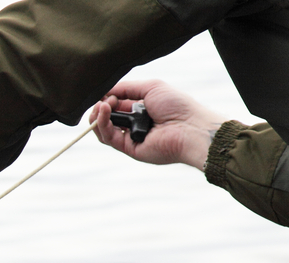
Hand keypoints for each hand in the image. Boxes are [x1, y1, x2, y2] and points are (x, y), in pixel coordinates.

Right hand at [89, 80, 227, 170]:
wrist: (190, 127)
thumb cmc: (176, 105)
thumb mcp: (150, 87)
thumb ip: (126, 88)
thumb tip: (105, 91)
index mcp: (141, 110)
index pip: (116, 105)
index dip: (107, 98)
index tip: (104, 92)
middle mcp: (135, 125)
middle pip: (107, 118)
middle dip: (100, 107)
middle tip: (104, 100)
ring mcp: (131, 138)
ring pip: (103, 130)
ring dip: (98, 116)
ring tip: (101, 105)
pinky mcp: (130, 149)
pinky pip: (109, 138)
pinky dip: (102, 124)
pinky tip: (104, 110)